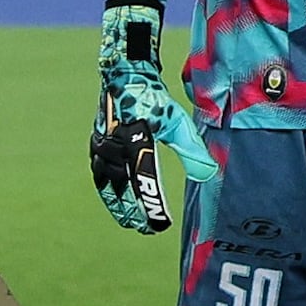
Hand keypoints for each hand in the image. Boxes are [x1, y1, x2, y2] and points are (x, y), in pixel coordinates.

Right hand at [90, 1, 213, 230]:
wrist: (124, 75)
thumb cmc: (155, 100)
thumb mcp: (178, 123)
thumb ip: (192, 150)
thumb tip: (210, 175)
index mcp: (134, 140)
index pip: (143, 181)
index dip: (150, 206)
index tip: (159, 225)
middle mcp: (113, 146)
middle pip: (122, 190)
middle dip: (134, 212)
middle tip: (147, 230)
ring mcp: (100, 147)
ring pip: (108, 185)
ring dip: (119, 204)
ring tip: (133, 221)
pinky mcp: (96, 147)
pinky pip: (101, 177)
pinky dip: (110, 192)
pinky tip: (119, 203)